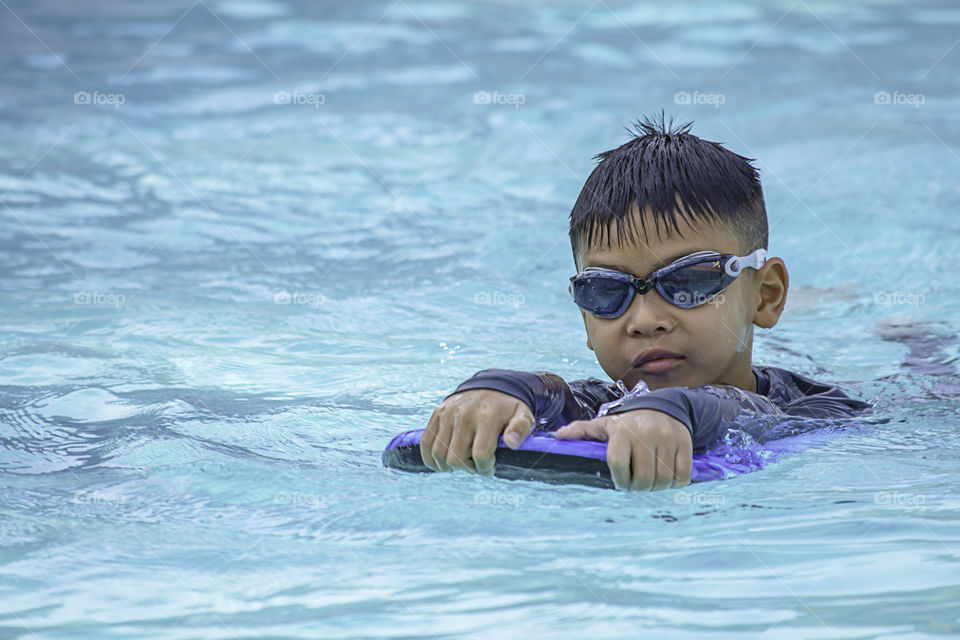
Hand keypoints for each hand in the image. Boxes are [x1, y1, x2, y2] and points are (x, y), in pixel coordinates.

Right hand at [420, 389, 534, 475]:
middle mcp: (464, 414)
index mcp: (487, 416)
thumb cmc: (508, 408)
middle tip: (477, 465)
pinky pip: (426, 443)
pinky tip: (443, 463)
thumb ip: (521, 429)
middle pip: (456, 457)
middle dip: (468, 468)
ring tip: (462, 463)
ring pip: (439, 454)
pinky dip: (431, 459)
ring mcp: (448, 413)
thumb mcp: (523, 415)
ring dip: (450, 466)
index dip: (485, 468)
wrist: (492, 387)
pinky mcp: (438, 414)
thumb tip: (512, 443)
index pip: (480, 454)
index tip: (490, 467)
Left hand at [554, 410, 691, 490]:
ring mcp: (667, 437)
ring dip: (657, 487)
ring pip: (663, 479)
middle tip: (636, 485)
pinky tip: (667, 478)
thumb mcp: (605, 424)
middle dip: (638, 487)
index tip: (621, 483)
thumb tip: (558, 436)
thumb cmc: (628, 423)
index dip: (620, 480)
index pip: (617, 464)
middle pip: (642, 477)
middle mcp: (644, 433)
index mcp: (622, 431)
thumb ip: (582, 431)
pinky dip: (676, 482)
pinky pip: (683, 474)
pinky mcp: (685, 442)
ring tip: (651, 482)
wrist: (663, 407)